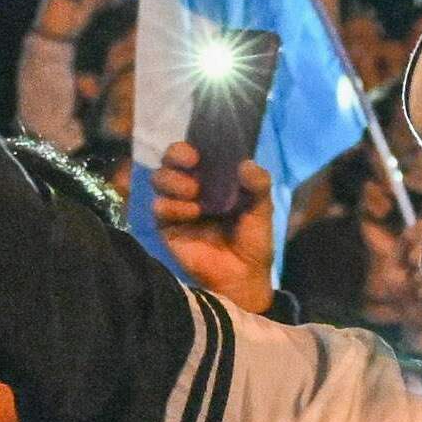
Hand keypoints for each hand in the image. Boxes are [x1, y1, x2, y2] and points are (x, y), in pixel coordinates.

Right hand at [149, 145, 275, 311]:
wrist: (242, 276)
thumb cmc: (252, 240)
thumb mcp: (261, 209)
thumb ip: (258, 184)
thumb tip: (246, 163)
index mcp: (214, 178)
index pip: (195, 151)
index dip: (193, 144)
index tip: (200, 148)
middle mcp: (192, 187)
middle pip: (170, 160)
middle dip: (176, 155)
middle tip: (192, 162)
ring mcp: (177, 206)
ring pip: (159, 179)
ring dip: (174, 180)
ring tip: (195, 194)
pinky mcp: (166, 226)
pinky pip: (159, 206)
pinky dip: (173, 205)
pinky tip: (192, 214)